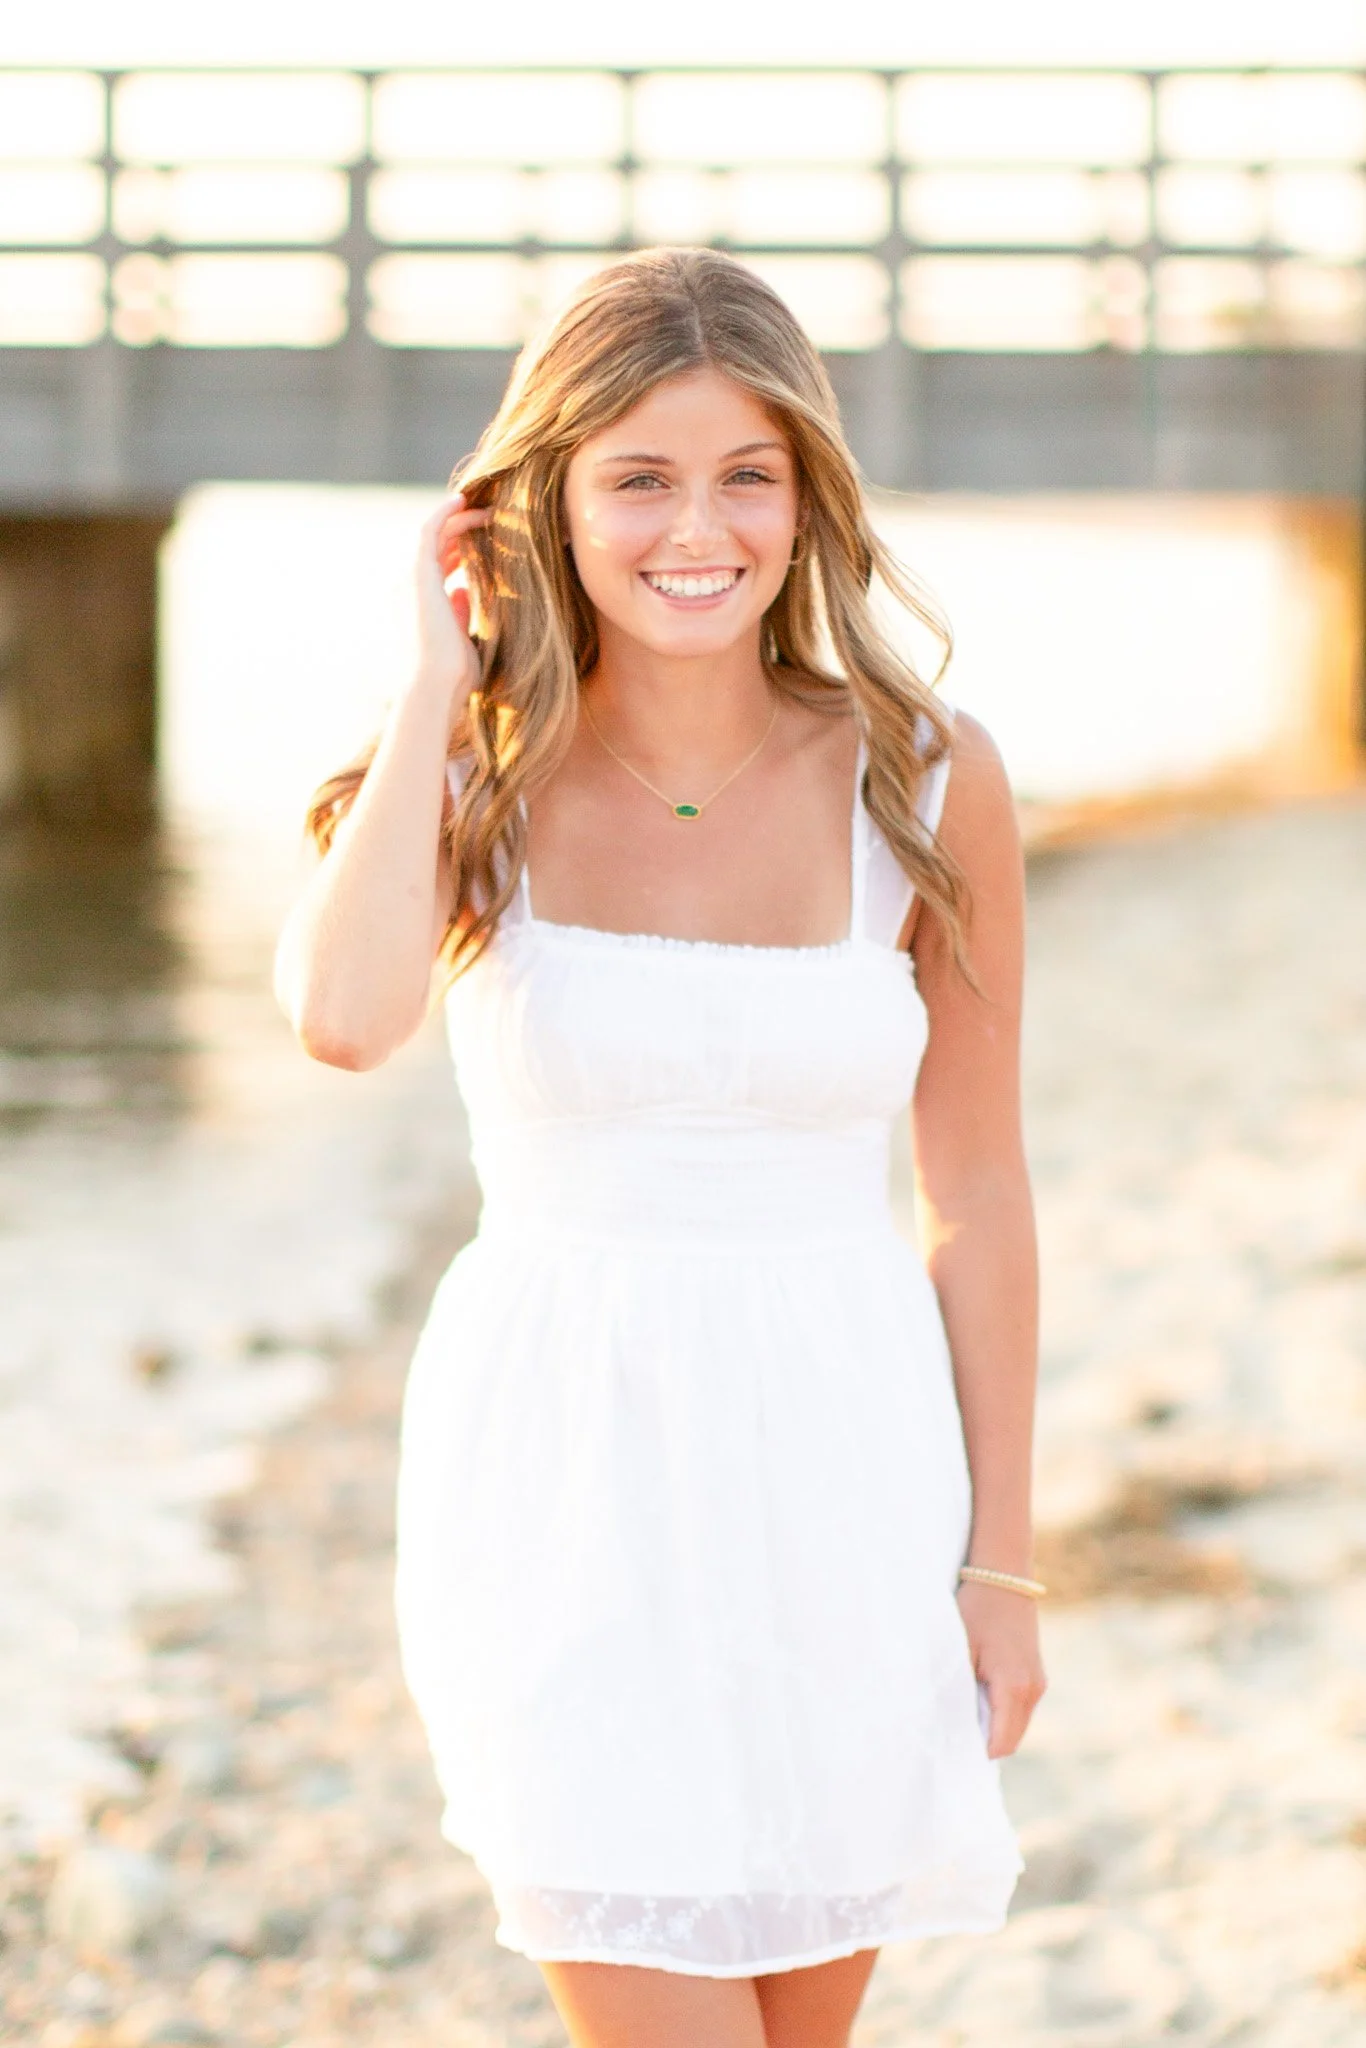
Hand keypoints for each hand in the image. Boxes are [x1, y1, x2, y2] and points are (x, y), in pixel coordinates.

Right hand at [414, 490, 490, 701]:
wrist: (437, 685)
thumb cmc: (454, 676)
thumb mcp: (462, 639)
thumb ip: (460, 614)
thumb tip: (463, 590)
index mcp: (420, 604)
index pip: (440, 566)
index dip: (463, 550)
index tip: (489, 540)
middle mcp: (410, 588)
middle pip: (437, 547)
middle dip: (463, 529)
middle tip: (494, 517)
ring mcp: (411, 579)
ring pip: (434, 534)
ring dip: (459, 517)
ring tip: (488, 508)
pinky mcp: (418, 573)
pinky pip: (429, 530)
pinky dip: (444, 513)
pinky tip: (463, 500)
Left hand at [956, 1579, 1046, 1759]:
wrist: (1004, 1576)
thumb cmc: (976, 1610)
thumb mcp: (960, 1650)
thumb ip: (959, 1691)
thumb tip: (950, 1725)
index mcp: (1013, 1687)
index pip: (1000, 1744)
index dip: (976, 1753)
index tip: (952, 1753)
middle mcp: (1033, 1690)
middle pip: (1011, 1740)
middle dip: (985, 1744)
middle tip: (953, 1740)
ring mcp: (1038, 1682)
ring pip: (1017, 1725)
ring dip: (994, 1728)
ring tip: (962, 1716)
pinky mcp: (1036, 1674)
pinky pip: (1020, 1709)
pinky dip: (1002, 1713)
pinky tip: (977, 1698)